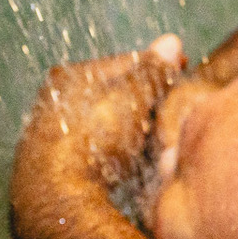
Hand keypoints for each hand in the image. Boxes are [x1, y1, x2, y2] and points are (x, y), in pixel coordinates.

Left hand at [11, 37, 184, 206]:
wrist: (59, 196)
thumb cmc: (96, 137)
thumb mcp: (134, 96)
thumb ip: (154, 70)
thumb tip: (171, 42)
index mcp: (70, 75)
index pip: (125, 62)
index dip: (158, 64)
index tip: (183, 66)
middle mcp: (55, 101)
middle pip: (114, 93)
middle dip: (144, 99)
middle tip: (172, 106)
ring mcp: (54, 136)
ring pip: (107, 123)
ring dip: (133, 128)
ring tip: (157, 139)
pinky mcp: (58, 168)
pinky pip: (98, 151)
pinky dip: (118, 152)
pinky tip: (133, 163)